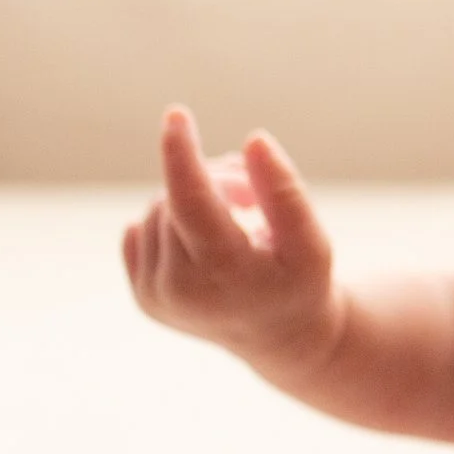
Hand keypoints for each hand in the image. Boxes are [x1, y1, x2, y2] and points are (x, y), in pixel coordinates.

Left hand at [123, 107, 337, 362]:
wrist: (281, 338)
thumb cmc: (301, 282)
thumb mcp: (311, 240)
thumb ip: (285, 191)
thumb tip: (253, 140)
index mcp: (224, 277)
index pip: (190, 202)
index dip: (182, 154)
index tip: (178, 115)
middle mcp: (179, 291)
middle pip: (177, 198)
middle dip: (213, 181)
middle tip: (252, 196)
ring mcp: (155, 297)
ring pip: (156, 210)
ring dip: (194, 200)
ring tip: (237, 220)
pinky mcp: (142, 296)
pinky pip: (142, 229)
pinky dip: (172, 222)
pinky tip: (205, 241)